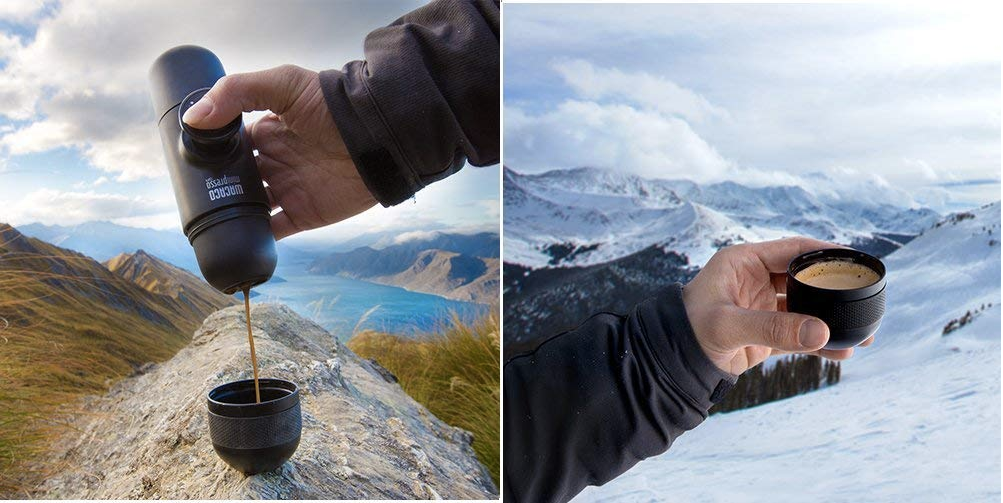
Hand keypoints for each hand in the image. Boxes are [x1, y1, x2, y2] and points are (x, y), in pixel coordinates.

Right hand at [182, 65, 376, 239]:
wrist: (377, 136)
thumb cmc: (332, 105)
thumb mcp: (283, 84)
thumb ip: (236, 93)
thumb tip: (194, 118)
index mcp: (267, 132)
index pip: (229, 144)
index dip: (209, 151)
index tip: (184, 159)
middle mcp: (275, 162)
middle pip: (236, 179)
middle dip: (215, 185)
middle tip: (191, 193)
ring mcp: (288, 190)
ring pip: (248, 207)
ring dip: (230, 212)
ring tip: (206, 218)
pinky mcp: (303, 215)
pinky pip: (273, 232)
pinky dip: (254, 237)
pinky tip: (234, 238)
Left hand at [682, 237, 874, 374]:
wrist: (672, 362)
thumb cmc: (688, 331)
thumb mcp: (727, 326)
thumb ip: (773, 328)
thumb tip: (822, 333)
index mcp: (744, 261)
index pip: (793, 250)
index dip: (825, 253)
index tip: (855, 261)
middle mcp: (756, 278)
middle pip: (806, 277)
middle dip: (835, 290)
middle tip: (866, 299)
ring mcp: (763, 305)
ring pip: (806, 307)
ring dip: (832, 319)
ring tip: (865, 333)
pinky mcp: (765, 330)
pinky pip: (799, 333)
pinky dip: (819, 342)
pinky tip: (842, 353)